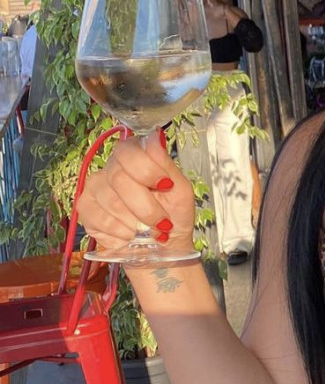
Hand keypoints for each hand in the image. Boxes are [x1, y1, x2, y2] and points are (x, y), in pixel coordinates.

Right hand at [77, 136, 194, 254]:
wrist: (162, 248)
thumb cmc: (174, 217)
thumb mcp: (180, 190)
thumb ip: (166, 164)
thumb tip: (154, 135)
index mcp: (136, 156)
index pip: (129, 151)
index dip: (147, 169)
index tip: (166, 186)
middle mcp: (112, 167)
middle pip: (119, 178)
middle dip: (145, 206)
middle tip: (161, 222)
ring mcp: (95, 187)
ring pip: (111, 202)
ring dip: (135, 223)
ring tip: (148, 231)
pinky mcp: (85, 208)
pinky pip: (99, 219)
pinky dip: (120, 232)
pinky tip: (130, 235)